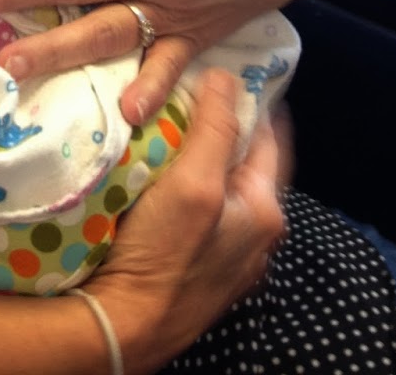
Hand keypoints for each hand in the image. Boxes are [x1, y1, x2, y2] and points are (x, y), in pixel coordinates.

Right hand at [87, 70, 286, 370]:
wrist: (125, 327)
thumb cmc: (164, 254)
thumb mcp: (194, 182)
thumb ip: (216, 128)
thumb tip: (227, 77)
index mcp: (266, 210)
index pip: (270, 136)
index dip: (251, 99)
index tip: (226, 67)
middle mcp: (256, 235)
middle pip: (244, 161)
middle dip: (222, 126)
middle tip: (190, 90)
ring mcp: (228, 255)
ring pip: (221, 186)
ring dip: (201, 156)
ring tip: (170, 125)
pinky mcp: (199, 267)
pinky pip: (201, 211)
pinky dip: (187, 186)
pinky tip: (159, 175)